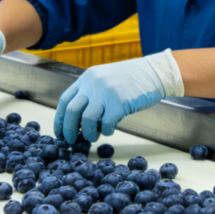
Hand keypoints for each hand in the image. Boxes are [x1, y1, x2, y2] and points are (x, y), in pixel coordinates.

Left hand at [54, 50, 183, 143]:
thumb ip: (91, 95)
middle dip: (69, 130)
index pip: (65, 100)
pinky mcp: (119, 103)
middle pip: (71, 111)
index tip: (60, 132)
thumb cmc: (131, 80)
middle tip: (72, 141)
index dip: (60, 118)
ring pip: (86, 120)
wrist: (154, 73)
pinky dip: (106, 131)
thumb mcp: (105, 80)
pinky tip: (110, 129)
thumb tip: (79, 123)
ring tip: (93, 137)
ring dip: (88, 133)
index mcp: (87, 78)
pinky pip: (105, 124)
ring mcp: (105, 92)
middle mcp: (93, 83)